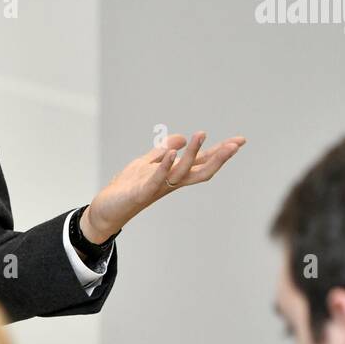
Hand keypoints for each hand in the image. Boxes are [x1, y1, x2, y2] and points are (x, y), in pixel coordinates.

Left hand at [81, 131, 245, 241]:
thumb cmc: (127, 187)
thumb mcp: (146, 163)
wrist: (106, 209)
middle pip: (200, 170)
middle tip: (235, 144)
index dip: (219, 152)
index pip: (200, 162)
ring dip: (192, 153)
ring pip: (181, 172)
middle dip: (218, 157)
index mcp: (173, 175)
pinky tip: (173, 153)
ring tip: (201, 134)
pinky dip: (165, 166)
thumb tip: (181, 138)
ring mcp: (157, 187)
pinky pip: (157, 178)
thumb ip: (162, 151)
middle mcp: (170, 183)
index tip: (239, 141)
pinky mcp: (142, 192)